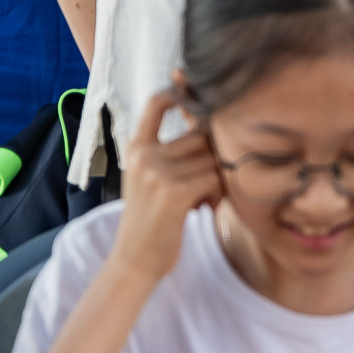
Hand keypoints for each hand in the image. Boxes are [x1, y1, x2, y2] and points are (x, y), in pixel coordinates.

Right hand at [111, 88, 225, 283]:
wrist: (135, 259)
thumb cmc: (151, 218)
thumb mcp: (149, 177)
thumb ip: (170, 151)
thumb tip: (208, 123)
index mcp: (136, 147)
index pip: (157, 102)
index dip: (180, 92)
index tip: (196, 97)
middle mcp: (144, 154)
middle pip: (199, 134)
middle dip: (213, 154)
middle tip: (210, 181)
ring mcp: (158, 172)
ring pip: (211, 157)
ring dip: (218, 178)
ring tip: (206, 197)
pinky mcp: (174, 192)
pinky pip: (214, 178)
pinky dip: (218, 193)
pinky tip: (206, 207)